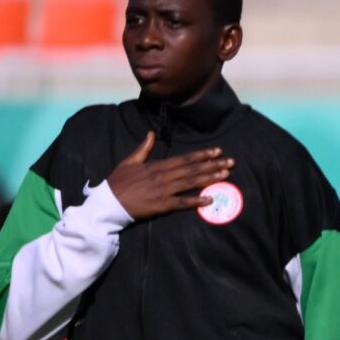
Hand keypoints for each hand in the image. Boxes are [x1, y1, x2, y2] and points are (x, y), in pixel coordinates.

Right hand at [105, 131, 232, 220]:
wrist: (108, 203)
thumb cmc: (118, 182)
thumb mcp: (129, 162)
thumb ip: (143, 148)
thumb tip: (151, 134)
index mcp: (157, 166)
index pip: (184, 158)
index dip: (202, 155)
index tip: (217, 151)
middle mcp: (163, 177)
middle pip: (192, 169)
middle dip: (213, 165)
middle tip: (231, 162)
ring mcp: (164, 191)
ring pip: (191, 183)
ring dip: (209, 178)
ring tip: (226, 174)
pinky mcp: (162, 205)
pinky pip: (182, 202)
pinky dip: (196, 201)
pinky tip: (210, 199)